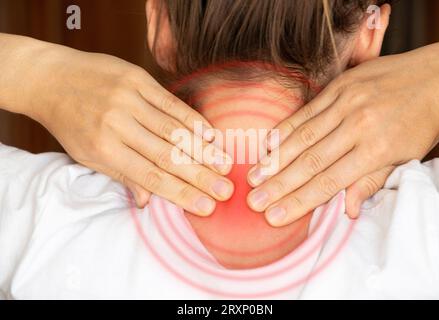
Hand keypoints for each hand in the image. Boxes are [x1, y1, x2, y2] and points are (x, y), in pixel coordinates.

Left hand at [5, 36, 232, 214]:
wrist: (51, 78)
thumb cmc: (71, 122)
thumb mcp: (87, 155)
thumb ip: (122, 176)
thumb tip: (148, 203)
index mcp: (103, 149)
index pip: (150, 176)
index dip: (180, 193)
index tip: (205, 206)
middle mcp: (117, 124)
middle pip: (167, 155)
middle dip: (200, 176)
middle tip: (226, 190)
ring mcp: (128, 99)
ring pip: (173, 129)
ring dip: (203, 149)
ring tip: (226, 165)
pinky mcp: (136, 79)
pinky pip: (171, 102)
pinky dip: (192, 119)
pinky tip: (211, 133)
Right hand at [247, 40, 438, 225]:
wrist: (436, 76)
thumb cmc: (421, 121)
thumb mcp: (406, 157)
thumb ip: (371, 181)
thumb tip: (346, 210)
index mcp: (376, 149)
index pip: (329, 182)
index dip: (299, 201)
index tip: (275, 215)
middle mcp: (358, 126)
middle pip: (310, 161)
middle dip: (279, 184)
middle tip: (254, 200)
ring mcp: (346, 103)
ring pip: (303, 136)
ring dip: (275, 159)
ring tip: (254, 177)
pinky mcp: (339, 86)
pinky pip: (306, 110)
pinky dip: (285, 128)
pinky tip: (268, 144)